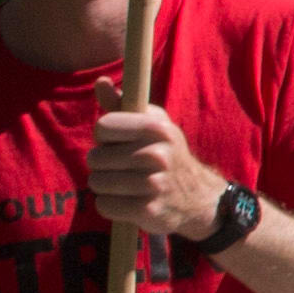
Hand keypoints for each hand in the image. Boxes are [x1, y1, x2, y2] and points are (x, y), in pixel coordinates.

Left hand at [88, 98, 230, 240]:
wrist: (198, 196)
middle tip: (122, 167)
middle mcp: (157, 154)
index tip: (117, 142)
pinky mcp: (148, 210)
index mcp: (156, 127)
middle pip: (95, 157)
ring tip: (123, 184)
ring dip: (105, 186)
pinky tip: (127, 201)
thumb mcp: (152, 124)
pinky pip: (105, 205)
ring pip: (97, 182)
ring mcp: (153, 184)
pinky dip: (110, 205)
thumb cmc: (165, 153)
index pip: (103, 127)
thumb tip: (100, 82)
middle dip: (102, 164)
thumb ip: (121, 105)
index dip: (104, 136)